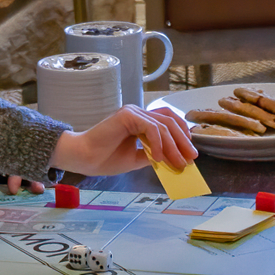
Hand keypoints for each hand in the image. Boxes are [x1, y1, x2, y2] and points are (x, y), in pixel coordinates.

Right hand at [53, 106, 197, 178]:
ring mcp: (132, 112)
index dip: (182, 136)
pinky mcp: (126, 115)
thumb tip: (174, 160)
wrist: (83, 158)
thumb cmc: (104, 158)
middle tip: (191, 158)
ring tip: (178, 162)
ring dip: (174, 145)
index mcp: (140, 121)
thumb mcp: (136, 159)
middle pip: (170, 122)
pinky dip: (158, 142)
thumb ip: (153, 155)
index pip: (168, 121)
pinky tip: (159, 158)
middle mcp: (137, 113)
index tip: (190, 154)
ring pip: (163, 125)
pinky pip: (150, 127)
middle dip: (183, 141)